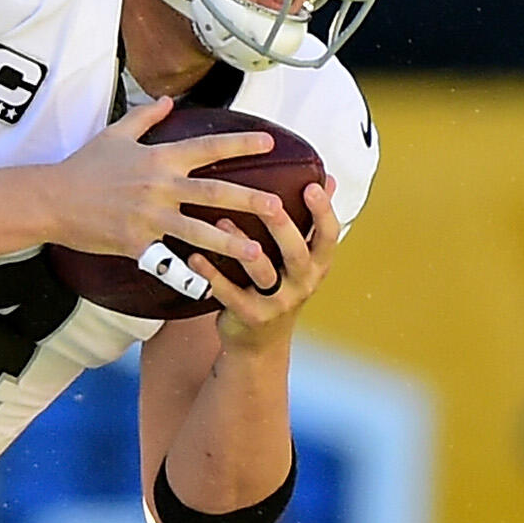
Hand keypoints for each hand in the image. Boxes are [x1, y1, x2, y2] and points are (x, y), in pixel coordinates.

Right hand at [41, 95, 281, 280]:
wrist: (50, 199)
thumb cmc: (82, 167)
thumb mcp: (114, 134)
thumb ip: (145, 117)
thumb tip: (168, 102)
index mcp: (159, 158)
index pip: (208, 147)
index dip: (240, 143)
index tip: (270, 142)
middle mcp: (160, 186)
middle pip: (214, 192)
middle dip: (250, 200)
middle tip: (279, 207)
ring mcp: (148, 217)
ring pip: (198, 230)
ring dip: (230, 243)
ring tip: (257, 254)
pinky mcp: (135, 243)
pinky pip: (166, 261)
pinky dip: (187, 275)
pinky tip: (207, 285)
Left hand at [209, 173, 336, 350]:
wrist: (259, 343)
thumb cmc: (278, 287)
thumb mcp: (300, 259)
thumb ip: (309, 222)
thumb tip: (327, 179)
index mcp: (317, 265)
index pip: (329, 235)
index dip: (324, 211)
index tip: (313, 185)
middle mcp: (303, 283)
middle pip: (297, 252)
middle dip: (283, 226)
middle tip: (268, 201)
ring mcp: (278, 302)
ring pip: (262, 272)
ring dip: (242, 245)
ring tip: (221, 221)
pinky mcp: (250, 316)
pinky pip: (229, 293)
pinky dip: (211, 273)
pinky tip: (194, 255)